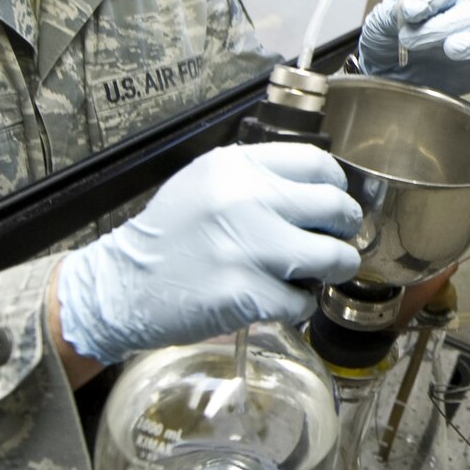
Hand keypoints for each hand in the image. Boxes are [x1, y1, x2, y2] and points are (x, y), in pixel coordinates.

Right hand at [54, 143, 363, 365]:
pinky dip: (298, 305)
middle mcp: (246, 199)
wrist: (124, 285)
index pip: (318, 163)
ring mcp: (248, 247)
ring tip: (313, 274)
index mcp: (237, 166)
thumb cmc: (170, 237)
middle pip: (335, 207)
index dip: (337, 187)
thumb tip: (319, 190)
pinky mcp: (247, 293)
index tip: (333, 203)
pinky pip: (303, 301)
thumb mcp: (205, 182)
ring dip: (333, 268)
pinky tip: (278, 300)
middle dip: (345, 229)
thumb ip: (257, 178)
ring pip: (333, 256)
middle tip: (335, 242)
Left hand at [356, 0, 469, 94]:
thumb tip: (414, 7)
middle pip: (469, 15)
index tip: (409, 14)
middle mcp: (466, 14)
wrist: (386, 75)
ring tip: (450, 51)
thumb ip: (396, 9)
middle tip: (410, 42)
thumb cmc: (387, 41)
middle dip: (438, 29)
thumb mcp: (380, 20)